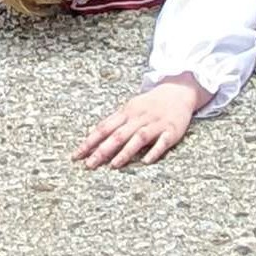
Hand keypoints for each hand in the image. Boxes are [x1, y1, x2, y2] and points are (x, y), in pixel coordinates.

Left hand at [76, 76, 203, 169]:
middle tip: (89, 165)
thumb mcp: (131, 107)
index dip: (90, 141)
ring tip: (113, 165)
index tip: (76, 156)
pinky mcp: (172, 130)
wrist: (179, 90)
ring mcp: (156, 123)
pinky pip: (163, 142)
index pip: (105, 127)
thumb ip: (114, 121)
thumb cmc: (151, 103)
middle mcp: (140, 117)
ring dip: (126, 152)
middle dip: (103, 150)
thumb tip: (92, 136)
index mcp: (128, 112)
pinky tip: (146, 161)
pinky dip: (154, 151)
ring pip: (139, 138)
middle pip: (119, 134)